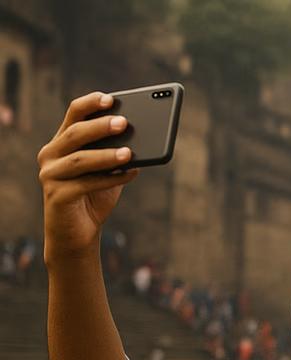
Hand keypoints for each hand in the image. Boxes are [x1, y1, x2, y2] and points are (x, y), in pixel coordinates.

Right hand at [38, 92, 138, 261]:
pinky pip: (87, 184)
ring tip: (130, 152)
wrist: (78, 233)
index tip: (111, 98)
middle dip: (101, 127)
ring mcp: (50, 175)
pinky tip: (131, 174)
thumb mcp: (107, 172)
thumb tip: (143, 139)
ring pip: (80, 159)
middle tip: (124, 123)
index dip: (90, 104)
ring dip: (107, 155)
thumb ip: (116, 154)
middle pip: (75, 134)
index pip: (73, 114)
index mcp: (61, 143)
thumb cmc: (94, 197)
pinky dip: (111, 179)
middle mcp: (50, 154)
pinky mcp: (57, 196)